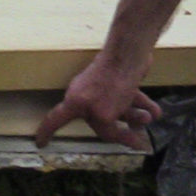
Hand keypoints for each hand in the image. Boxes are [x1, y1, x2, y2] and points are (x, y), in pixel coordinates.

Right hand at [35, 52, 162, 150]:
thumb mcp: (105, 115)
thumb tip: (115, 133)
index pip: (55, 119)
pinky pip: (130, 98)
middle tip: (137, 141)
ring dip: (135, 117)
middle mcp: (85, 95)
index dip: (47, 131)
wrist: (129, 53)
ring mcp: (104, 87)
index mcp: (74, 102)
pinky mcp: (120, 80)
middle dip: (120, 130)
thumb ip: (106, 130)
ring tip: (150, 118)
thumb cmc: (112, 84)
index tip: (39, 143)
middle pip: (99, 120)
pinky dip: (143, 105)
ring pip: (118, 109)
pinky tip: (156, 111)